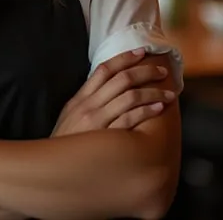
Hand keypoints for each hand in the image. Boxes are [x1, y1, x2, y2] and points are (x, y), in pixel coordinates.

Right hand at [52, 48, 175, 136]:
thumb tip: (107, 89)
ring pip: (130, 97)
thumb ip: (86, 102)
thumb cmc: (65, 145)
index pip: (104, 69)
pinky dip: (147, 111)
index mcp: (80, 98)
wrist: (53, 168)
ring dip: (153, 92)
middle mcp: (88, 106)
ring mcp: (97, 121)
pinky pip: (130, 119)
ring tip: (169, 93)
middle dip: (145, 72)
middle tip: (162, 72)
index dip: (124, 58)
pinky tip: (159, 108)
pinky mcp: (106, 138)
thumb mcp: (69, 117)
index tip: (141, 52)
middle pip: (121, 79)